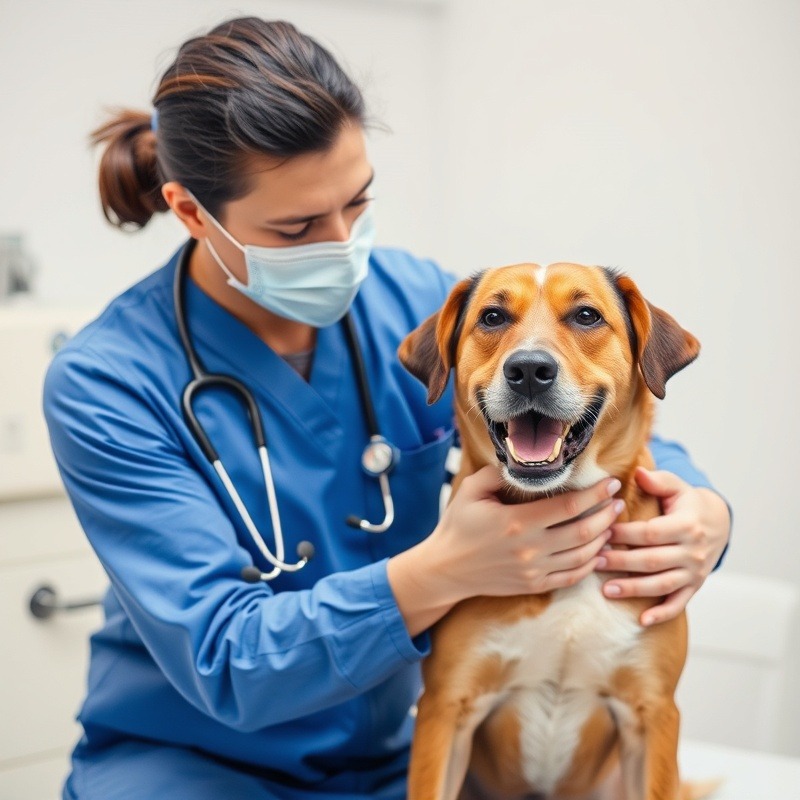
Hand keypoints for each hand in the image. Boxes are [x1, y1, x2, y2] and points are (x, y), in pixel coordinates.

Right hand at [388, 466, 625, 635]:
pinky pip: (572, 577)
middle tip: (617, 501)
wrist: (446, 568)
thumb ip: (498, 473)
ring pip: (583, 555)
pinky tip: (598, 551)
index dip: (595, 494)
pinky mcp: (534, 585)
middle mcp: (530, 549)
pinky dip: (590, 564)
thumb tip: (524, 462)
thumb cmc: (458, 525)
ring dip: (603, 538)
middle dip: (607, 514)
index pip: (569, 506)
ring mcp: (534, 571)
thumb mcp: (471, 491)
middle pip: (584, 531)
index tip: (610, 483)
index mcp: (517, 522)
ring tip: (611, 524)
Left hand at [595, 467, 730, 626]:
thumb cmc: (686, 502)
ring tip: (606, 589)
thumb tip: (638, 472)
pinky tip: (641, 621)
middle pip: (652, 560)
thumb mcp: (676, 486)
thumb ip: (658, 480)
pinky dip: (661, 614)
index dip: (625, 535)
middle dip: (621, 562)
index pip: (651, 533)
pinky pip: (678, 603)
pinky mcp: (694, 586)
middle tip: (595, 561)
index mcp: (686, 525)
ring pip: (661, 584)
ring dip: (633, 589)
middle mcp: (693, 551)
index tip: (602, 533)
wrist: (717, 523)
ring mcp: (694, 572)